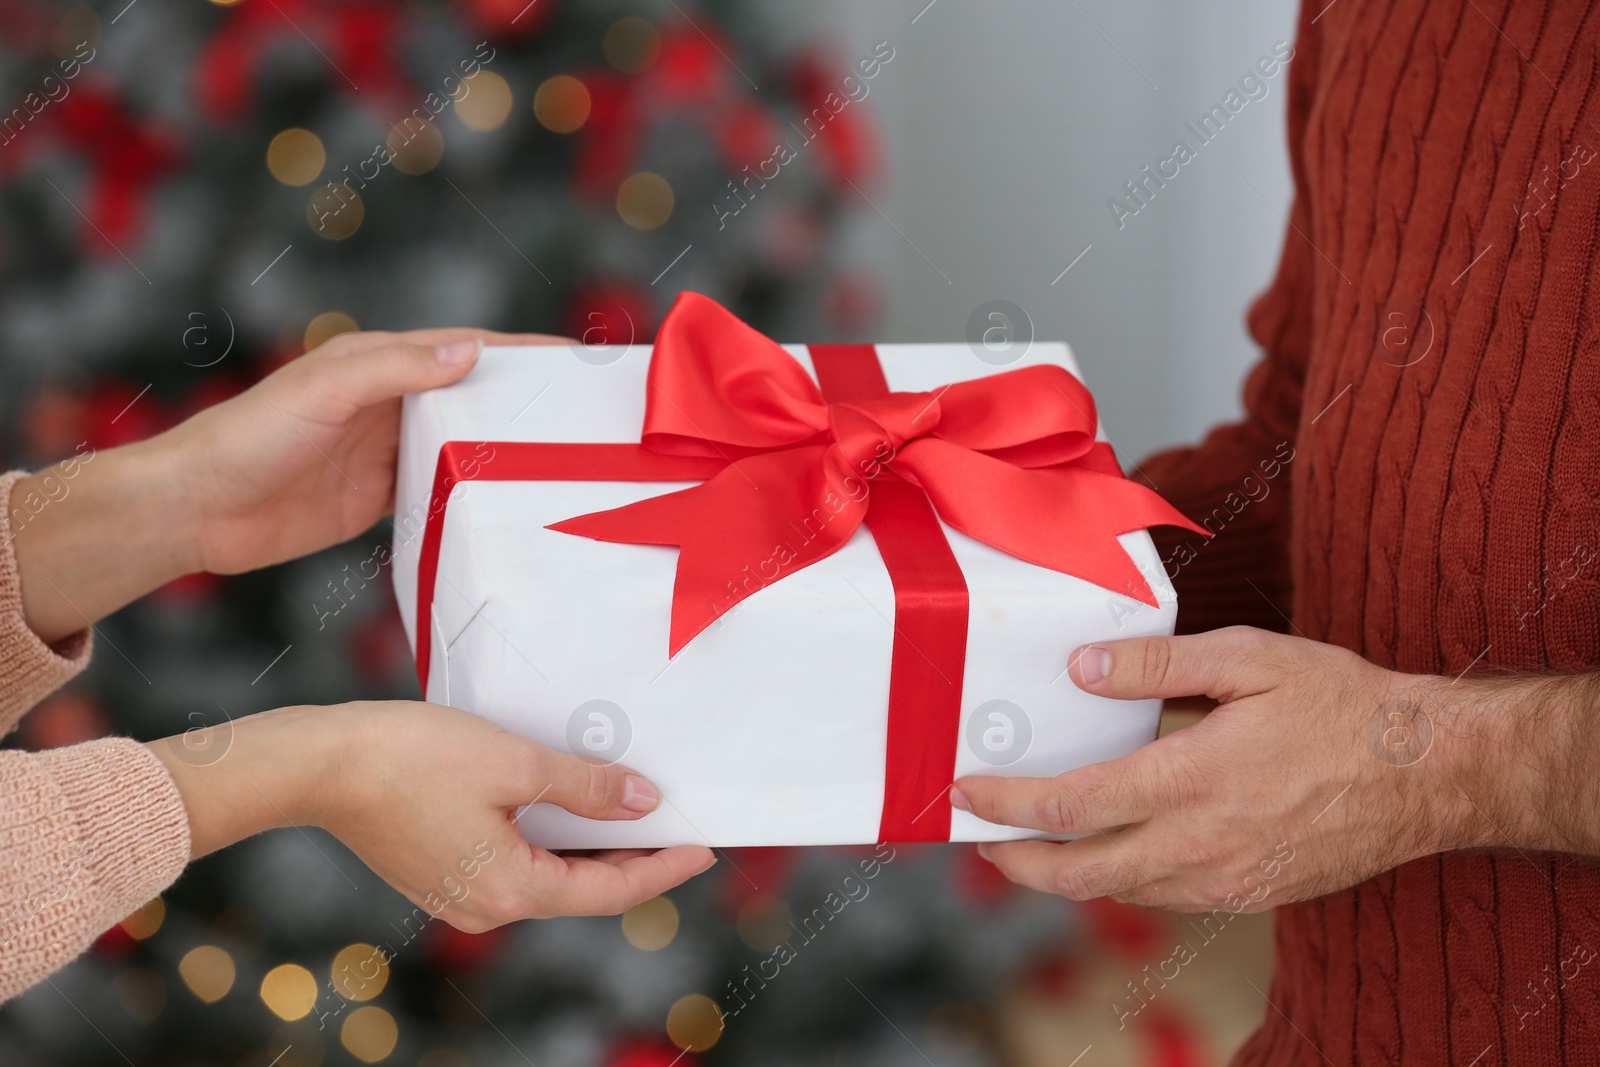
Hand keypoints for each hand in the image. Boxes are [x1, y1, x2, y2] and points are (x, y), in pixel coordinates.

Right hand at [152, 701, 715, 926]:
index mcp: (510, 890)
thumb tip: (644, 804)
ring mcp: (460, 893)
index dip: (664, 867)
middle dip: (633, 857)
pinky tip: (569, 805)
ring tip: (635, 809)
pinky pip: (516, 861)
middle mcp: (486, 907)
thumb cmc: (409, 759)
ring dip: (591, 844)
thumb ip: (586, 788)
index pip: (610, 890)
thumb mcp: (515, 764)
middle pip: (582, 888)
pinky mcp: (440, 869)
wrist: (318, 762)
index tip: (705, 847)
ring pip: (548, 875)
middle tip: (681, 825)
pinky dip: (551, 838)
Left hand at [167, 328, 564, 575]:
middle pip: (473, 397)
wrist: (198, 509)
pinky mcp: (377, 498)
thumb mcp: (326, 392)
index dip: (522, 351)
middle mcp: (389, 403)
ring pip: (462, 445)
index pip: (467, 349)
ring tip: (563, 463)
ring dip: (505, 450)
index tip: (575, 356)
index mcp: (379, 363)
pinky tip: (506, 507)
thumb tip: (471, 352)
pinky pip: (438, 492)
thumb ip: (396, 370)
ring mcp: (385, 452)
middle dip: (526, 401)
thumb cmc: (250, 436)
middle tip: (586, 416)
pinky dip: (472, 495)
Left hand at [951, 626, 1499, 912]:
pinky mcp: (1249, 896)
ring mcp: (1227, 880)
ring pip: (1118, 892)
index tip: (965, 792)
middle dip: (1015, 861)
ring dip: (1063, 872)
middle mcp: (1203, 844)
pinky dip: (1118, 877)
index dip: (1008, 806)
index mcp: (1194, 780)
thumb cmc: (1341, 705)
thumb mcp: (1250, 659)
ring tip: (1029, 839)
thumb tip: (1078, 668)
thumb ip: (1157, 667)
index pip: (1074, 807)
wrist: (1428, 773)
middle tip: (978, 835)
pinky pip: (1161, 895)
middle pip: (1080, 874)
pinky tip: (1108, 846)